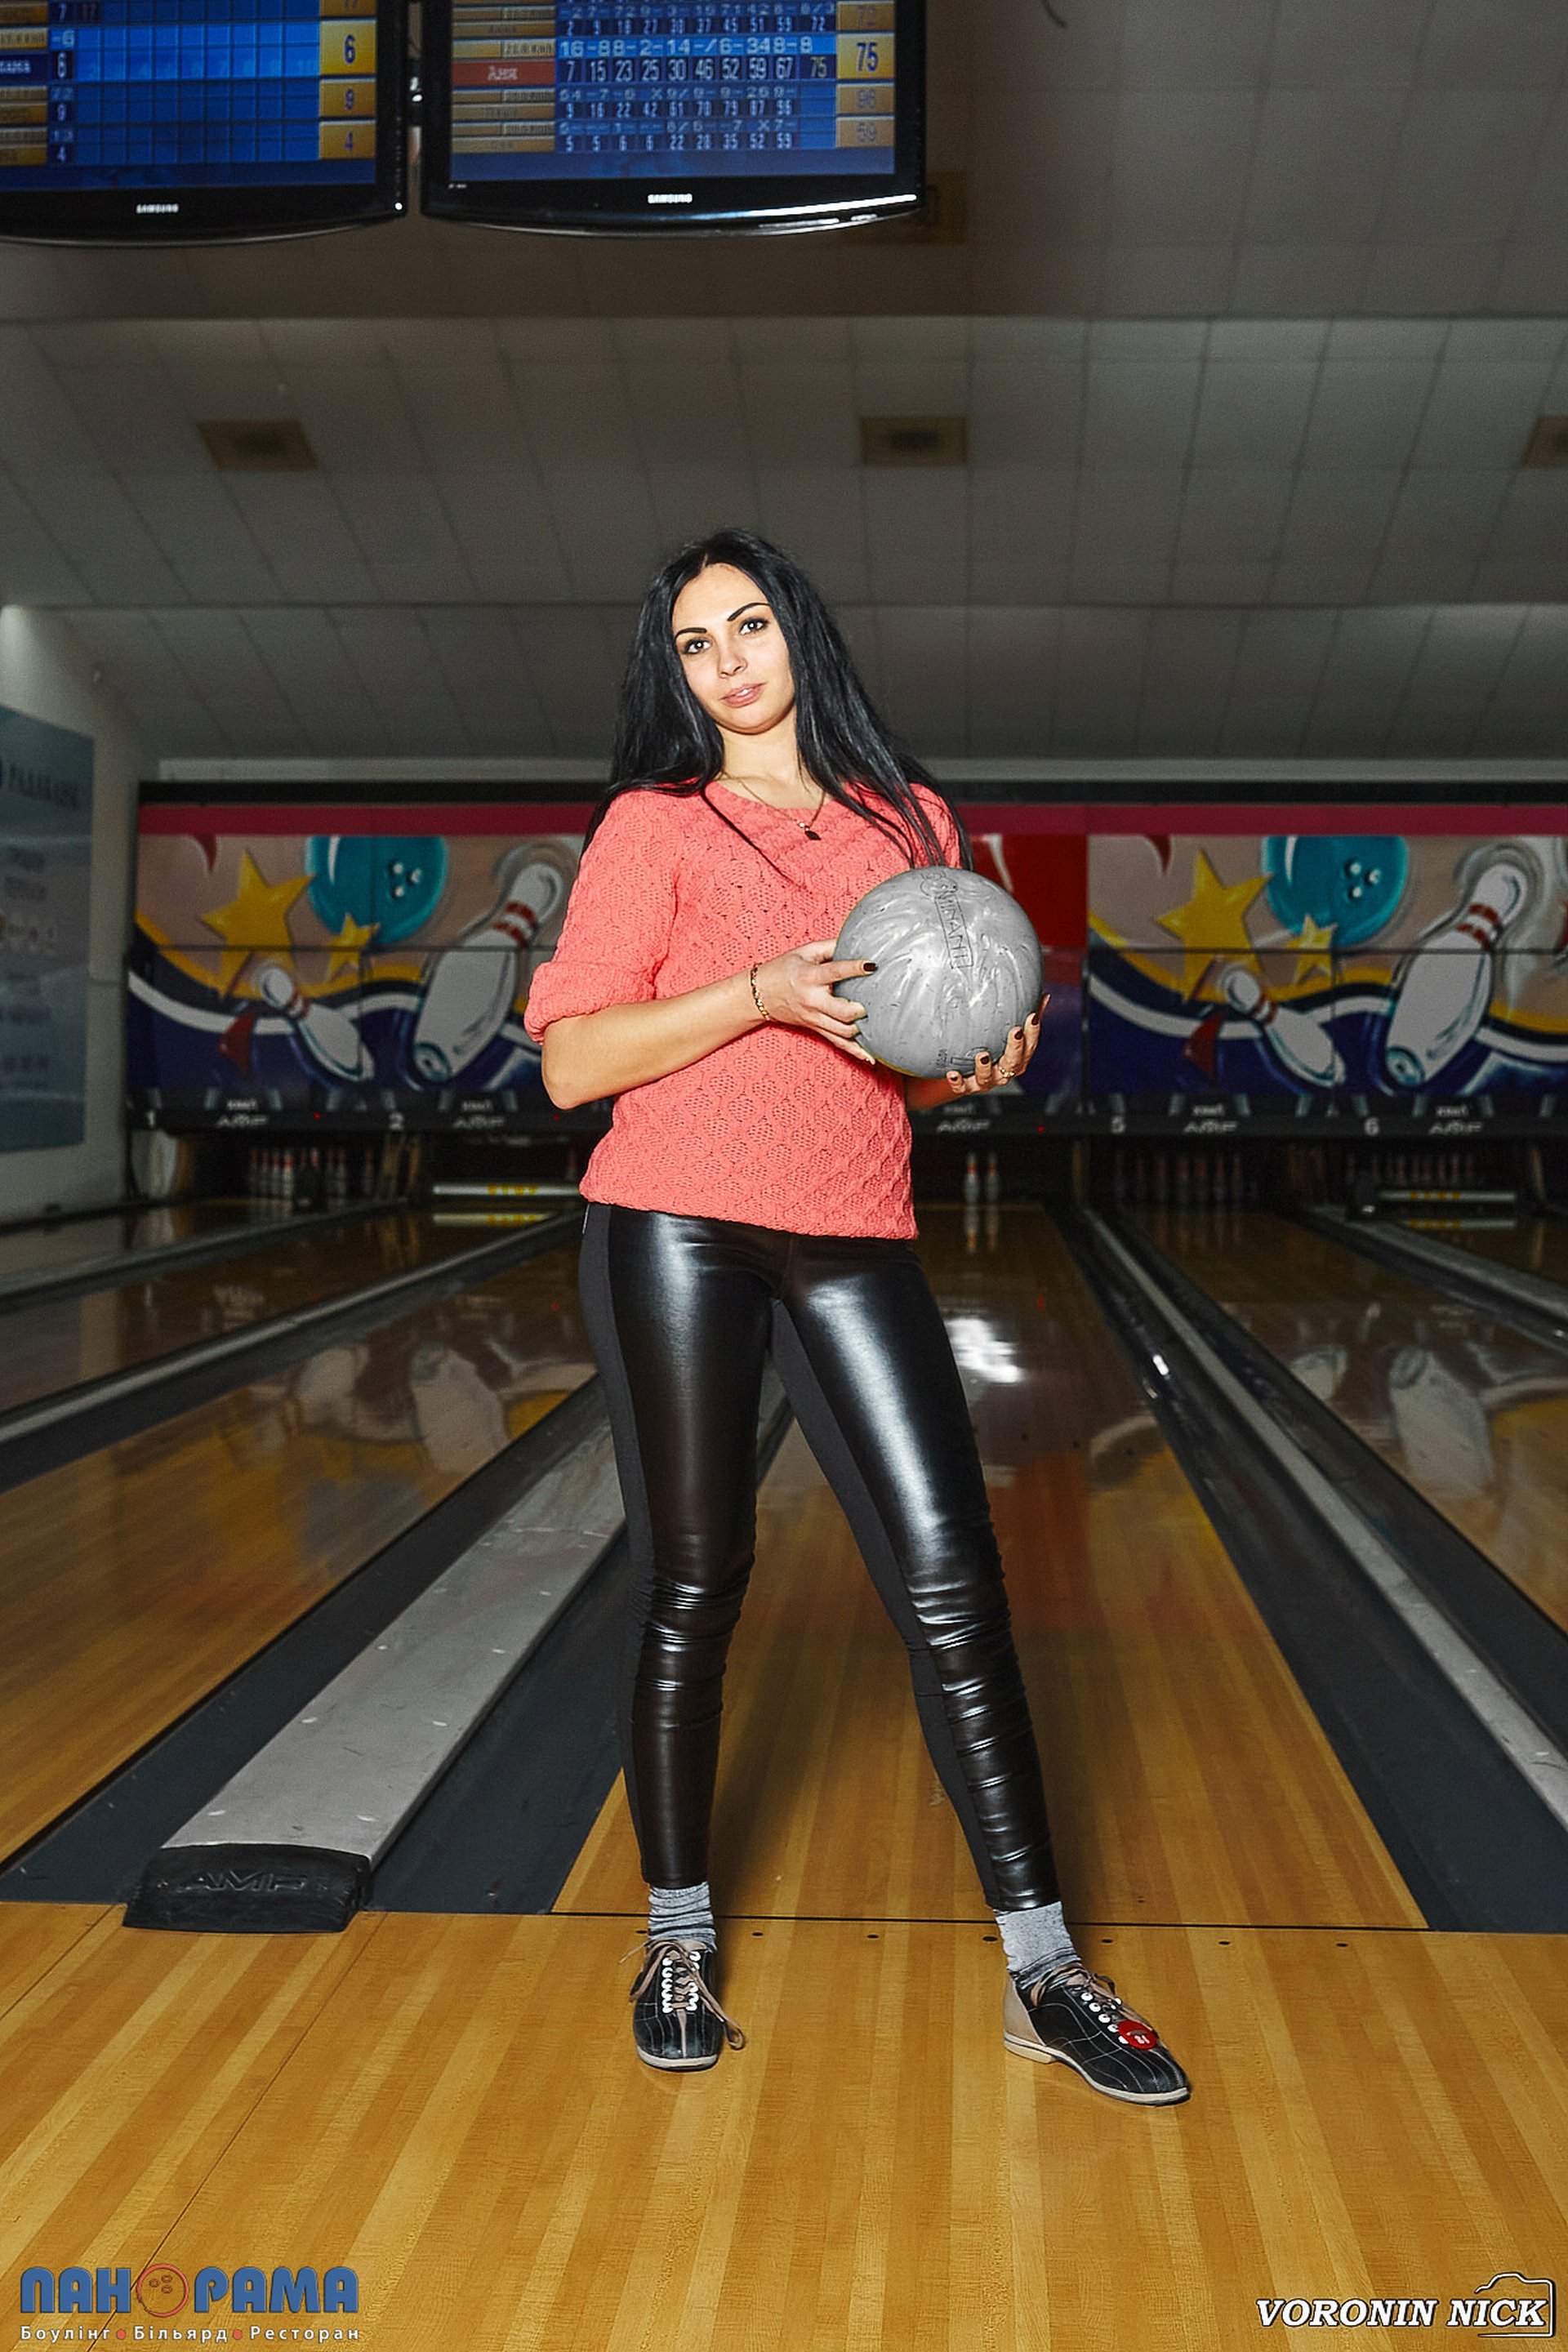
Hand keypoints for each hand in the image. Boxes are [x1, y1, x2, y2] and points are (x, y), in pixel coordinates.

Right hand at [752, 940, 876, 1063]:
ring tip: (875, 1023)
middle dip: (859, 1010)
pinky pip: (838, 1044)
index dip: (855, 968)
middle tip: (869, 1003)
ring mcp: (814, 1018)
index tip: (873, 965)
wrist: (758, 994)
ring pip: (842, 1032)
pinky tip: (870, 1058)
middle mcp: (813, 1000)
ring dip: (861, 1030)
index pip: (835, 972)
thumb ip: (830, 946)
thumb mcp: (804, 951)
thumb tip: (855, 940)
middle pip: (842, 1012)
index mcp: (809, 977)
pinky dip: (855, 1052)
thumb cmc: (782, 969)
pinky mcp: (815, 1029)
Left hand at [941, 997, 1047, 1095]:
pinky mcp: (967, 1087)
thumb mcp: (1005, 1034)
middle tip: (1016, 1032)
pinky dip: (958, 1081)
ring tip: (982, 1055)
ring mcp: (986, 1081)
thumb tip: (1043, 995)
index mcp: (1017, 1060)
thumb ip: (1020, 1016)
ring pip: (987, 1077)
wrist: (965, 1075)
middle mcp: (1004, 1072)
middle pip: (1013, 1063)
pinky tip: (953, 1073)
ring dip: (985, 1067)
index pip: (1030, 1046)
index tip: (1032, 1016)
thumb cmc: (990, 1050)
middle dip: (1015, 1047)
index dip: (1033, 1032)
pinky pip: (962, 1087)